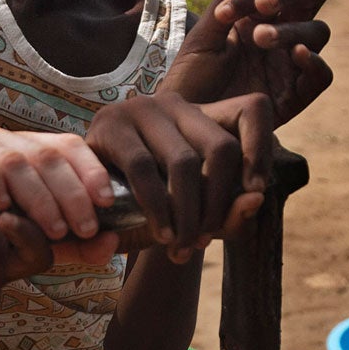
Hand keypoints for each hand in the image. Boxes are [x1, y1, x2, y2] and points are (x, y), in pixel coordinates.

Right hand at [0, 130, 119, 271]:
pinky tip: (1, 206)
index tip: (106, 203)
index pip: (72, 149)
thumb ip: (76, 246)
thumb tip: (112, 243)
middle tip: (84, 228)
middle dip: (72, 194)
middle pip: (50, 156)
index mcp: (38, 155)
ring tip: (53, 228)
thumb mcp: (40, 246)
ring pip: (18, 160)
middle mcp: (13, 144)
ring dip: (39, 196)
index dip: (91, 171)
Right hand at [86, 91, 271, 262]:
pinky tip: (160, 233)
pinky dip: (156, 208)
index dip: (262, 149)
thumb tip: (255, 201)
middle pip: (222, 148)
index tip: (255, 193)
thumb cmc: (146, 209)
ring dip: (186, 214)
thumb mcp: (191, 214)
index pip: (253, 110)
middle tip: (203, 240)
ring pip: (184, 162)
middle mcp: (178, 104)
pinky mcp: (111, 123)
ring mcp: (143, 108)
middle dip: (217, 204)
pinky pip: (143, 169)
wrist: (86, 204)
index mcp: (204, 116)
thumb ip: (226, 214)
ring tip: (180, 245)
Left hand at [160, 0, 333, 124]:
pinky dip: (315, 63)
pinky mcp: (295, 97)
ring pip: (318, 32)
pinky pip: (322, 77)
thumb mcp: (204, 35)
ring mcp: (291, 65)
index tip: (224, 14)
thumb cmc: (189, 79)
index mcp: (259, 14)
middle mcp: (281, 34)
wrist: (182, 130)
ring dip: (294, 29)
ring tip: (260, 38)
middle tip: (263, 6)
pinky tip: (296, 56)